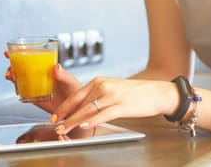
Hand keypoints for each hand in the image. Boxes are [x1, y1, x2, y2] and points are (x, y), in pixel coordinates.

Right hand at [4, 51, 81, 112]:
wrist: (73, 108)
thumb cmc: (74, 91)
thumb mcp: (70, 81)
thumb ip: (63, 75)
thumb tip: (56, 66)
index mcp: (46, 66)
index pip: (31, 57)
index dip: (20, 52)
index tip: (11, 50)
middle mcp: (38, 75)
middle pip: (20, 67)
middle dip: (11, 66)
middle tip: (10, 70)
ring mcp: (34, 86)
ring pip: (18, 79)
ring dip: (11, 76)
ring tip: (11, 77)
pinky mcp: (33, 98)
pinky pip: (22, 92)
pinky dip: (17, 89)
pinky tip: (17, 89)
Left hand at [50, 77, 177, 134]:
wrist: (156, 92)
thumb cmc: (134, 93)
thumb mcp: (111, 90)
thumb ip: (96, 98)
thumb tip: (81, 111)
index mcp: (98, 81)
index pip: (75, 95)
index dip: (63, 107)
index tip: (54, 117)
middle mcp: (102, 86)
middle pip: (79, 104)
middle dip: (65, 117)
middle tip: (56, 126)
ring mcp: (112, 95)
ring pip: (88, 110)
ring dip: (74, 121)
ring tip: (65, 129)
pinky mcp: (121, 105)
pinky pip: (103, 114)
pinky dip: (92, 120)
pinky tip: (84, 125)